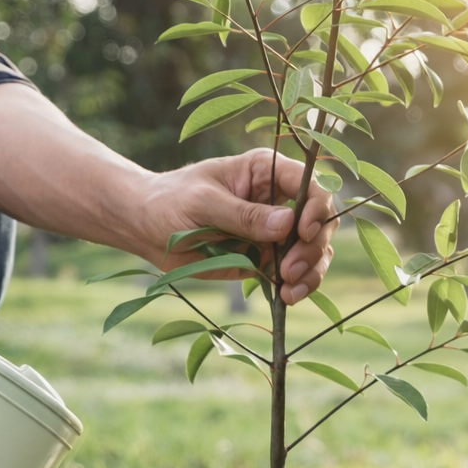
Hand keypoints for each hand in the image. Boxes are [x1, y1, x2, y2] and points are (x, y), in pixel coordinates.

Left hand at [133, 148, 336, 303]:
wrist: (147, 228)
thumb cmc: (170, 201)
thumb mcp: (203, 203)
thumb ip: (244, 215)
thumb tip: (287, 224)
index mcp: (266, 170)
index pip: (311, 185)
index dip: (316, 208)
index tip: (302, 233)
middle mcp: (280, 198)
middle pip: (321, 221)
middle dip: (313, 248)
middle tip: (289, 270)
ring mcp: (277, 230)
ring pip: (316, 249)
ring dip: (311, 271)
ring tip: (290, 291)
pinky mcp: (269, 257)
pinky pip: (297, 272)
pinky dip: (299, 285)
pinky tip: (286, 297)